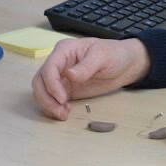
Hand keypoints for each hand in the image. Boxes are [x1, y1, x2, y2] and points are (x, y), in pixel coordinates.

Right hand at [32, 38, 149, 119]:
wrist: (125, 65)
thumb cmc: (115, 55)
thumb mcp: (102, 57)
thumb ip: (86, 67)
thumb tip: (68, 75)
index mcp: (64, 50)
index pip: (49, 67)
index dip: (51, 85)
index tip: (62, 99)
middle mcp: (59, 63)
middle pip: (40, 81)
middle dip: (45, 98)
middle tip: (60, 111)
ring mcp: (62, 77)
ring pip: (43, 92)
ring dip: (48, 104)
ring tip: (63, 114)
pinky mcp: (67, 89)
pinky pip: (53, 99)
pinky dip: (55, 107)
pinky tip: (66, 112)